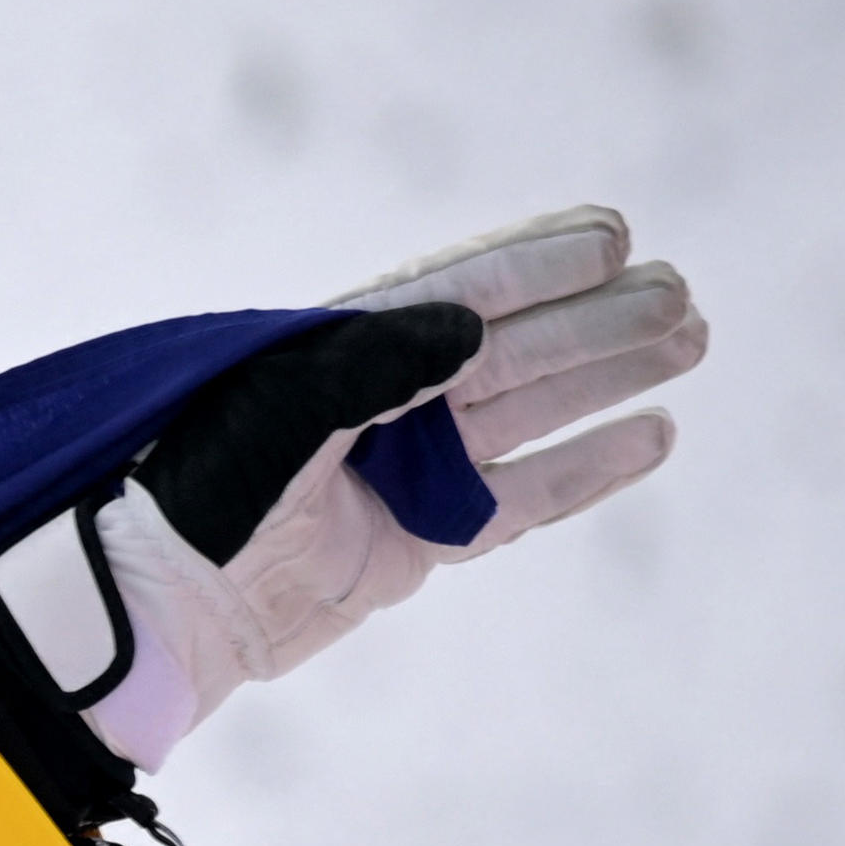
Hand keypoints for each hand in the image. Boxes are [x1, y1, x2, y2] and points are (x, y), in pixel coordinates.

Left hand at [0, 205, 706, 768]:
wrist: (155, 612)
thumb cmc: (194, 498)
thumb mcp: (273, 413)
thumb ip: (370, 363)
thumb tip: (469, 322)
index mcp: (334, 354)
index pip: (452, 293)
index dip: (533, 263)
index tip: (611, 234)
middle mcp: (376, 405)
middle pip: (509, 348)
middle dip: (594, 319)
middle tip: (680, 293)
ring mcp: (398, 476)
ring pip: (525, 413)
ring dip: (604, 378)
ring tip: (689, 341)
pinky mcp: (411, 547)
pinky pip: (515, 502)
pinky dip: (582, 471)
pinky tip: (649, 436)